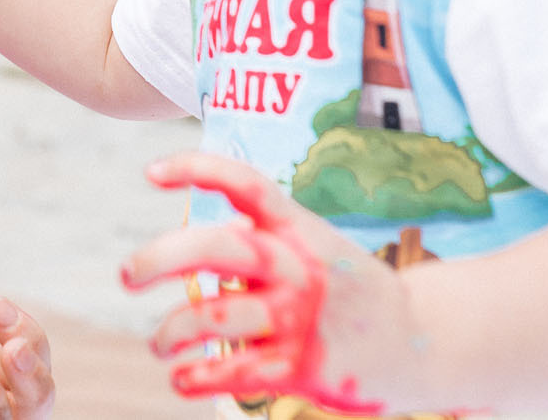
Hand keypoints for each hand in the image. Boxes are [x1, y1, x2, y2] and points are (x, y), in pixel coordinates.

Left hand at [121, 153, 423, 414]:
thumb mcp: (313, 246)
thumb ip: (259, 241)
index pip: (244, 184)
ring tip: (158, 341)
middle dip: (159, 257)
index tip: (149, 172)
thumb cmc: (348, 289)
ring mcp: (299, 318)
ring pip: (214, 316)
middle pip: (215, 248)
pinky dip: (197, 377)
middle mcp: (296, 267)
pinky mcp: (303, 368)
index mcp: (297, 229)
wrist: (422, 341)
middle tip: (126, 274)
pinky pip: (235, 372)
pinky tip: (181, 379)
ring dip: (172, 330)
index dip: (195, 168)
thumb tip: (187, 248)